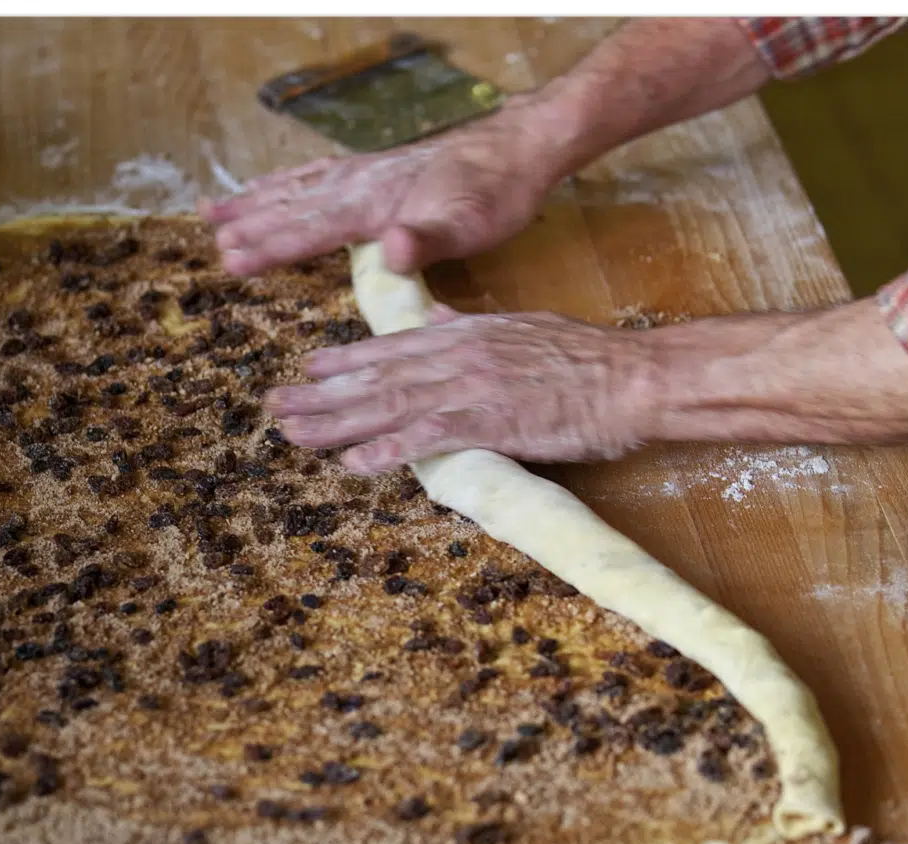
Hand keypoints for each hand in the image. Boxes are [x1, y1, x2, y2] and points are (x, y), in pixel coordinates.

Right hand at [200, 97, 567, 277]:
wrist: (518, 149)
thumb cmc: (496, 193)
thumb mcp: (471, 224)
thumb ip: (426, 239)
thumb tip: (391, 251)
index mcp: (376, 203)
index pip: (312, 229)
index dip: (271, 247)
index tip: (232, 261)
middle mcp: (361, 183)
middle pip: (294, 206)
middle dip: (251, 226)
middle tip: (212, 244)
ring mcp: (365, 173)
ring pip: (297, 187)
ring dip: (255, 202)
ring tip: (212, 212)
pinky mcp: (375, 170)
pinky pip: (316, 175)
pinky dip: (286, 182)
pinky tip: (272, 188)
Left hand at [263, 307, 660, 472]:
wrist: (631, 377)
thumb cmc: (586, 359)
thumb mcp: (521, 327)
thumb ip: (471, 325)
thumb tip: (437, 316)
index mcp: (465, 333)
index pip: (392, 346)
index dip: (345, 361)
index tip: (308, 370)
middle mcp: (457, 355)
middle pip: (376, 378)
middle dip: (322, 395)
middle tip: (275, 407)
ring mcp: (470, 387)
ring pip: (388, 405)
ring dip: (336, 423)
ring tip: (294, 435)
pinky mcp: (490, 422)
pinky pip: (428, 438)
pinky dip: (388, 450)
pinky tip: (354, 464)